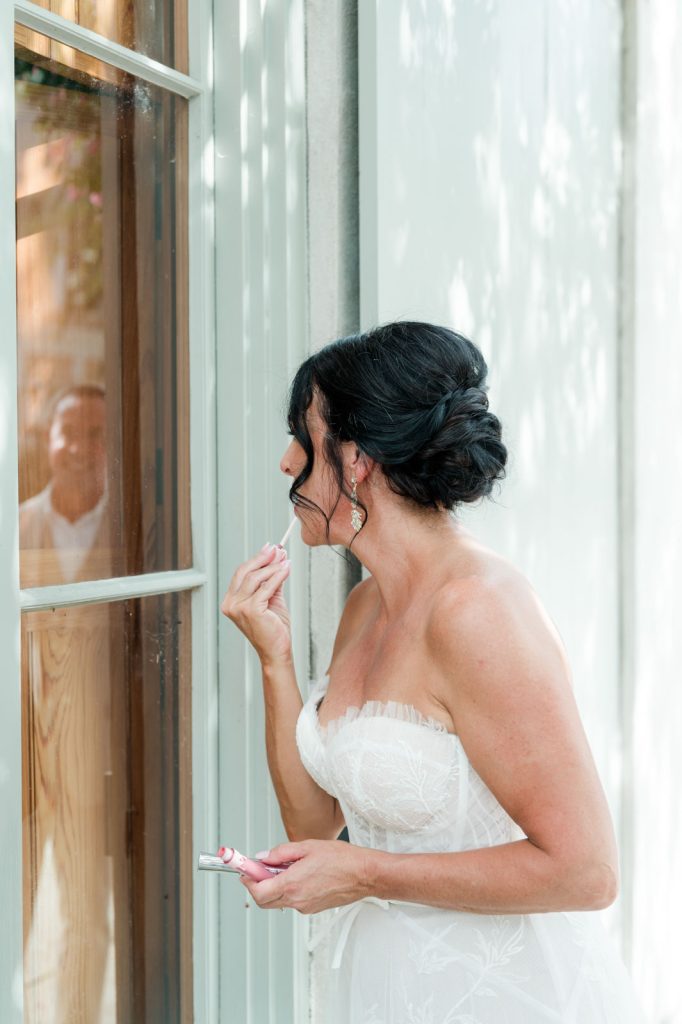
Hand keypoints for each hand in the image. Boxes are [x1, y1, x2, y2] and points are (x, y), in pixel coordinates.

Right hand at [221, 544, 291, 664]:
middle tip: (277, 548)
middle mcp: (230, 604)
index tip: (270, 548)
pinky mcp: (251, 610)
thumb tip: (277, 556)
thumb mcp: (270, 598)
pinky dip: (278, 575)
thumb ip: (271, 579)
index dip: (256, 559)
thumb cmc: (273, 627)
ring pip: (256, 577)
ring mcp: (239, 608)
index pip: (241, 573)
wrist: (277, 650)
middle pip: (245, 572)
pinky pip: (267, 587)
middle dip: (263, 558)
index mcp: (230, 601)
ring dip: (273, 566)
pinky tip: (286, 569)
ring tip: (285, 560)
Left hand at [239, 839, 371, 913]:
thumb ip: (281, 852)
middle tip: (259, 869)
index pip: (258, 891)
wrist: (365, 875)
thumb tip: (262, 857)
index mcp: (292, 884)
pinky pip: (293, 900)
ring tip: (286, 867)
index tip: (244, 870)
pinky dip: (288, 889)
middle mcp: (296, 900)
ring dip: (274, 886)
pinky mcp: (313, 908)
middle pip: (264, 900)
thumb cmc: (342, 859)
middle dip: (257, 885)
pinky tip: (300, 874)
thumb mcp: (308, 846)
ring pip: (279, 900)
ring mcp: (305, 907)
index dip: (248, 881)